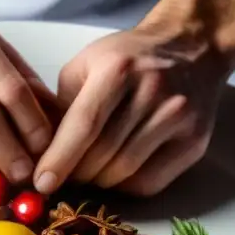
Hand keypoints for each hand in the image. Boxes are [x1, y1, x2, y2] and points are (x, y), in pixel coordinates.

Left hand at [33, 26, 232, 196]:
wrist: (191, 48)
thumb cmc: (128, 58)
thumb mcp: (87, 64)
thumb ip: (63, 102)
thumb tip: (41, 150)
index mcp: (119, 69)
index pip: (85, 124)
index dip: (60, 158)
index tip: (42, 182)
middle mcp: (153, 92)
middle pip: (104, 154)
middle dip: (76, 173)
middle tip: (61, 178)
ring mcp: (178, 118)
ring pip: (126, 171)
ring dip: (99, 182)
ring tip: (87, 174)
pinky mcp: (194, 141)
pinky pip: (151, 182)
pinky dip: (125, 186)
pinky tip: (115, 174)